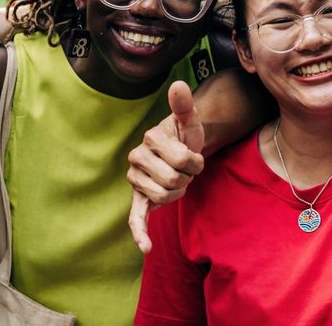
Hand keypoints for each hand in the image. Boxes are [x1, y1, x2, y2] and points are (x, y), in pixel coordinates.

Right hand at [128, 81, 204, 253]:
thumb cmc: (185, 136)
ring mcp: (135, 179)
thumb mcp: (189, 121)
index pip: (182, 160)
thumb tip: (179, 85)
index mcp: (149, 139)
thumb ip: (184, 104)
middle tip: (186, 169)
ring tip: (177, 180)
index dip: (196, 162)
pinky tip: (146, 247)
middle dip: (187, 177)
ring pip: (164, 196)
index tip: (194, 156)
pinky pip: (136, 217)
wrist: (178, 151)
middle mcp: (136, 158)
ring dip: (178, 192)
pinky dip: (140, 233)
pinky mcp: (137, 198)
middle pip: (172, 180)